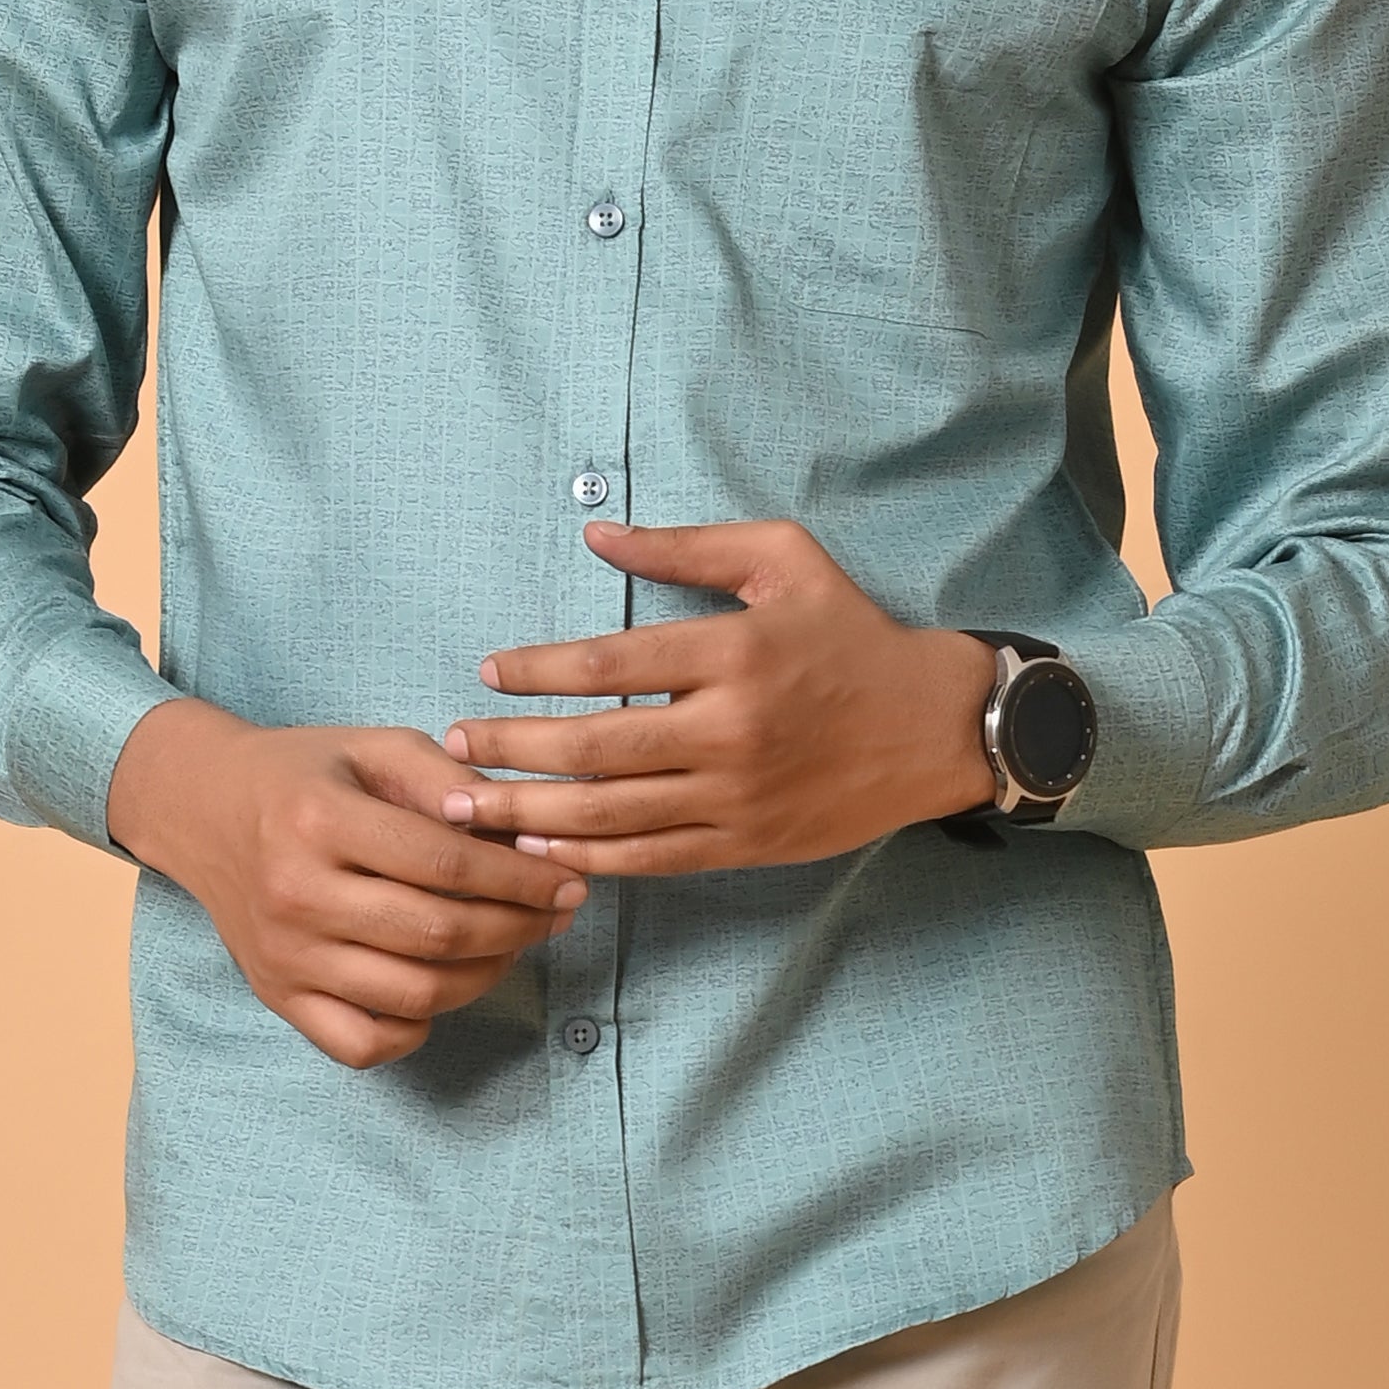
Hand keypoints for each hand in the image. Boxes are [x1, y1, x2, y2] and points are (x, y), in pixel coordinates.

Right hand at [106, 697, 586, 1068]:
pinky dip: (417, 1027)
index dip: (522, 879)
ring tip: (511, 945)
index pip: (445, 864)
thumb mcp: (370, 748)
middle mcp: (296, 895)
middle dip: (518, 928)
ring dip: (484, 976)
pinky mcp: (278, 997)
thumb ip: (445, 777)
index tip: (569, 880)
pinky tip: (440, 986)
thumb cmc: (300, 776)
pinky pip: (364, 1044)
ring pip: (414, 995)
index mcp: (318, 820)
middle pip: (438, 934)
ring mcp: (285, 956)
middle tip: (555, 915)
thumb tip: (517, 827)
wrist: (200, 810)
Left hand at [440, 522, 1000, 873]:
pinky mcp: (746, 842)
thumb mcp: (782, 561)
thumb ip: (687, 547)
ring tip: (472, 807)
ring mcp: (737, 793)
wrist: (933, 727)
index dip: (535, 671)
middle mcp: (730, 728)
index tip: (489, 671)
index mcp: (732, 652)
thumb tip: (596, 531)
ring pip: (611, 812)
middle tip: (455, 745)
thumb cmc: (851, 633)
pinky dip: (588, 856)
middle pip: (592, 747)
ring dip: (529, 812)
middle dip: (510, 748)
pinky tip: (541, 850)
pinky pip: (650, 857)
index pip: (607, 665)